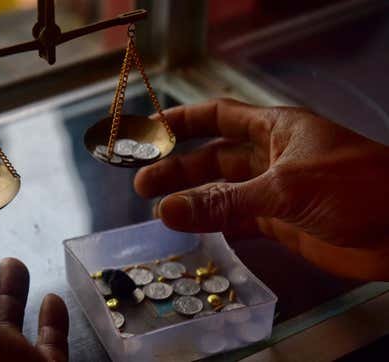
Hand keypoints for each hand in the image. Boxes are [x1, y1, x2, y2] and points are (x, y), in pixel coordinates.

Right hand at [134, 99, 388, 279]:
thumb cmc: (354, 189)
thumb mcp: (285, 189)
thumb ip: (224, 203)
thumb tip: (165, 211)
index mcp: (274, 130)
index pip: (218, 116)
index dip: (182, 121)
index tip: (148, 133)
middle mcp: (269, 157)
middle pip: (212, 158)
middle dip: (177, 169)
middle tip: (141, 185)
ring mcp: (273, 192)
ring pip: (221, 193)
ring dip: (191, 201)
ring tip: (157, 211)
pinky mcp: (279, 224)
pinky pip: (236, 221)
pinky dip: (212, 226)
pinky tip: (189, 231)